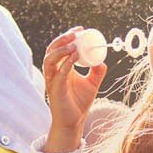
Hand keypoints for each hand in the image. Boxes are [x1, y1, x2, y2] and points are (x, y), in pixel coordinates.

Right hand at [40, 31, 105, 147]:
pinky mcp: (55, 90)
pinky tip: (75, 56)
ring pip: (49, 59)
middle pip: (52, 50)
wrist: (74, 123)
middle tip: (76, 33)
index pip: (60, 47)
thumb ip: (97, 71)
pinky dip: (66, 63)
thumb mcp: (92, 83)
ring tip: (73, 43)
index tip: (80, 30)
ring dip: (60, 49)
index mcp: (61, 68)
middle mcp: (54, 72)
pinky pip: (58, 73)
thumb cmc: (79, 103)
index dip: (68, 37)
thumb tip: (102, 60)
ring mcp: (52, 81)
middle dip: (62, 39)